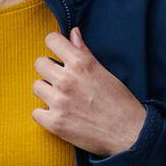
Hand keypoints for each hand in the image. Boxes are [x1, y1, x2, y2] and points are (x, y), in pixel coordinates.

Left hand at [32, 26, 146, 157]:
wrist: (129, 133)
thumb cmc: (120, 102)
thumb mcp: (104, 71)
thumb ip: (84, 52)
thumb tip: (73, 32)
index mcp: (80, 64)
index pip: (52, 40)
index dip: (54, 44)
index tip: (57, 51)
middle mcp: (67, 80)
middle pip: (39, 63)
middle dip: (48, 69)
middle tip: (60, 79)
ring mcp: (59, 102)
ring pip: (36, 86)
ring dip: (46, 91)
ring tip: (61, 98)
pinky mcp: (55, 123)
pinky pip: (35, 112)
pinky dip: (45, 114)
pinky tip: (58, 114)